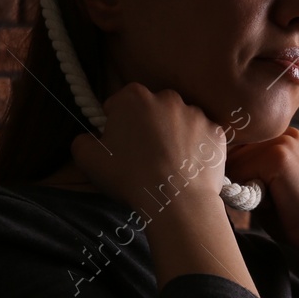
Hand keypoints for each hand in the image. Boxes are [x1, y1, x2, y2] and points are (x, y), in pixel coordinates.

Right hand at [69, 83, 231, 212]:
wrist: (176, 200)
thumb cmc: (130, 177)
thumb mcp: (88, 160)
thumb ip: (82, 141)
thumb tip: (88, 138)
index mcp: (134, 97)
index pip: (119, 103)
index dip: (115, 123)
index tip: (118, 143)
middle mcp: (167, 97)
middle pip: (152, 108)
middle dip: (147, 125)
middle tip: (143, 155)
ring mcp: (196, 113)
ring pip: (180, 121)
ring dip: (173, 135)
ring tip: (168, 164)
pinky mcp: (216, 131)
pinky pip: (202, 136)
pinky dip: (196, 147)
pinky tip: (187, 167)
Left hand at [224, 127, 298, 256]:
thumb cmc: (293, 217)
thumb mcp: (266, 185)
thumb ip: (246, 170)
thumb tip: (212, 166)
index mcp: (282, 136)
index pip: (236, 145)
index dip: (232, 170)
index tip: (244, 188)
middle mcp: (283, 132)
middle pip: (231, 151)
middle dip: (235, 178)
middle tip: (264, 199)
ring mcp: (283, 141)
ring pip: (233, 162)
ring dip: (241, 187)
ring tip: (270, 200)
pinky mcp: (280, 156)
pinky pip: (240, 172)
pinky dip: (247, 193)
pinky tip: (272, 202)